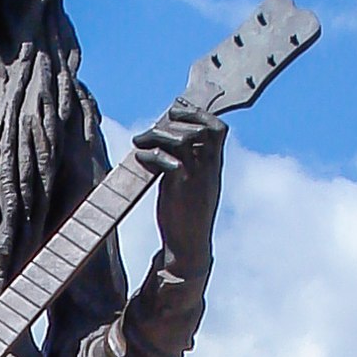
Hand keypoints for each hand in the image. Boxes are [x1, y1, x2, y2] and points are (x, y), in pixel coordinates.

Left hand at [133, 98, 226, 278]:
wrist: (189, 247)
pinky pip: (168, 161)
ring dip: (158, 134)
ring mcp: (196, 177)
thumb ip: (188, 161)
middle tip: (155, 125)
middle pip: (203, 127)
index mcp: (213, 165)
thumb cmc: (187, 215)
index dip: (198, 113)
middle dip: (178, 119)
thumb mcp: (193, 183)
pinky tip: (139, 157)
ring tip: (140, 141)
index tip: (177, 109)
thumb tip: (171, 141)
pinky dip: (152, 155)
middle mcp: (209, 168)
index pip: (217, 128)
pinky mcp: (180, 189)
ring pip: (184, 139)